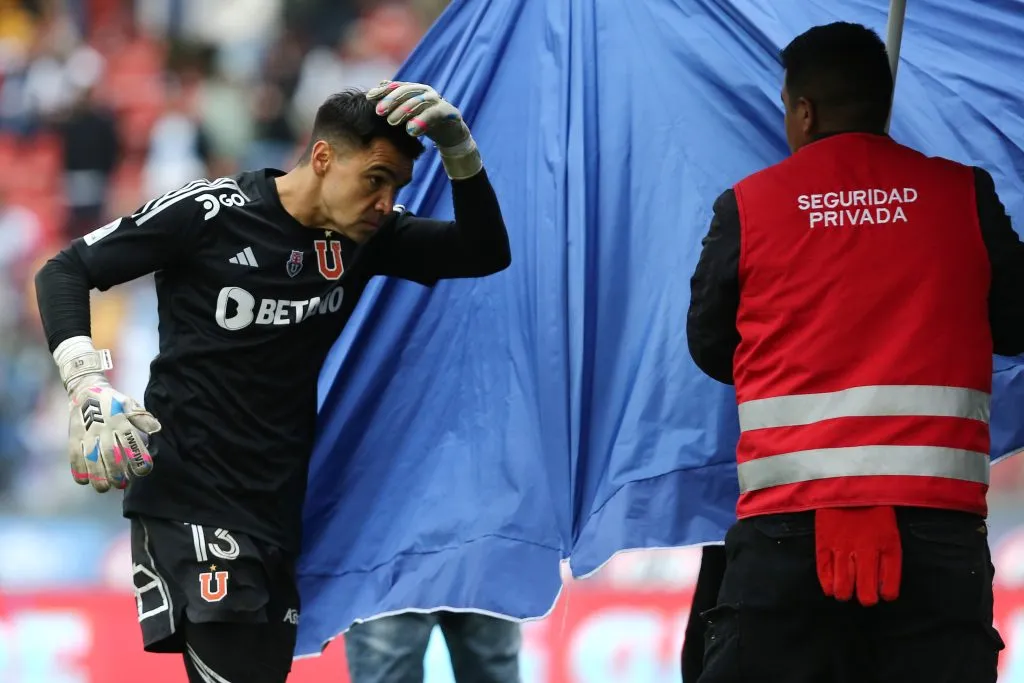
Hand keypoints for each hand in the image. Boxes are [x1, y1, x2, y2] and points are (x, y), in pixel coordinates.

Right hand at [68, 377, 158, 491]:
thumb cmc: (115, 404)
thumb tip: (157, 429)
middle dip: (117, 473)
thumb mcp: (131, 406)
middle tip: (122, 484)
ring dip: (98, 476)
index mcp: (122, 422)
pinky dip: (78, 470)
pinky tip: (84, 481)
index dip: (138, 459)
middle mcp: (105, 429)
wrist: (86, 391)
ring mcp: (88, 434)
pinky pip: (74, 456)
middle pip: (111, 455)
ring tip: (104, 488)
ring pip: (91, 459)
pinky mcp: (74, 438)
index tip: (143, 471)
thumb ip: (143, 420)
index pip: (132, 442)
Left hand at [367, 80, 481, 179]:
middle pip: (406, 91)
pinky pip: (433, 114)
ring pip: (418, 101)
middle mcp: (425, 91)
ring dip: (403, 111)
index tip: (369, 98)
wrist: (450, 134)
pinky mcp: (448, 112)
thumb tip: (380, 85)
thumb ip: (395, 104)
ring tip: (391, 122)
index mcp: (415, 90)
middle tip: (379, 112)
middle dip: (391, 100)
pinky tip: (410, 131)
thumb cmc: (425, 123)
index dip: (382, 91)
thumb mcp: (407, 114)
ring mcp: (437, 100)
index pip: (396, 86)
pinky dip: (421, 121)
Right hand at [815, 506, 901, 605]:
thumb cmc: (873, 508)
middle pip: (866, 593)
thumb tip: (882, 584)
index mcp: (888, 547)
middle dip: (866, 598)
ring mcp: (843, 548)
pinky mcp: (824, 543)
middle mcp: (866, 552)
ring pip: (843, 587)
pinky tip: (831, 588)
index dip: (886, 594)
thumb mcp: (891, 531)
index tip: (883, 592)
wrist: (849, 482)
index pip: (889, 587)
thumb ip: (888, 558)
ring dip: (845, 593)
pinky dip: (828, 584)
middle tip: (863, 594)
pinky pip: (825, 572)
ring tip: (845, 591)